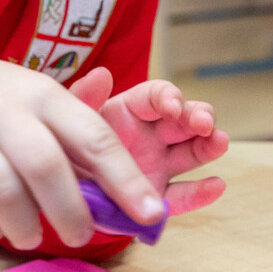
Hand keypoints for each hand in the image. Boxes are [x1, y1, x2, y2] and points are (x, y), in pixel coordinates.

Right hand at [0, 31, 163, 250]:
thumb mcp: (32, 92)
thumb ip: (78, 132)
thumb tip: (128, 183)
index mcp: (41, 94)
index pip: (94, 138)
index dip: (127, 180)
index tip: (151, 216)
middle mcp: (4, 111)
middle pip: (47, 168)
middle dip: (72, 212)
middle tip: (81, 235)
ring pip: (3, 193)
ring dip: (25, 226)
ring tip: (32, 235)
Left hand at [67, 66, 228, 215]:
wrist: (53, 191)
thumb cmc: (61, 149)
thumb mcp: (65, 122)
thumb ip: (83, 100)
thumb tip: (101, 73)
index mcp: (130, 111)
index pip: (157, 96)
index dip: (169, 97)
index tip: (172, 106)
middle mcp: (150, 135)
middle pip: (183, 120)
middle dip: (198, 116)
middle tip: (204, 123)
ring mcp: (158, 166)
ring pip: (191, 152)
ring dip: (209, 145)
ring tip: (219, 142)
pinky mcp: (157, 198)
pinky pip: (182, 196)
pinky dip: (201, 193)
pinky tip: (216, 186)